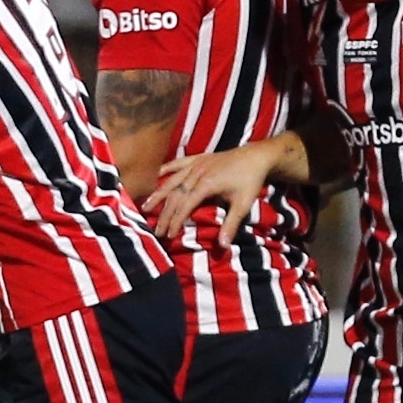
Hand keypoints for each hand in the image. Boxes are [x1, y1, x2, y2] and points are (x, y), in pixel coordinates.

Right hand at [150, 142, 282, 244]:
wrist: (258, 156)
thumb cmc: (251, 180)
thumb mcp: (243, 204)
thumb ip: (231, 224)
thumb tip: (223, 246)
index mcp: (206, 184)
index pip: (185, 205)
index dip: (175, 221)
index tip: (169, 235)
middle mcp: (197, 172)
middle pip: (175, 195)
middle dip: (164, 214)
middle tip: (156, 230)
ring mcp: (197, 164)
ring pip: (172, 180)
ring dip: (159, 194)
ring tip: (145, 206)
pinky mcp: (200, 157)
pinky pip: (179, 162)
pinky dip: (167, 168)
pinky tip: (156, 174)